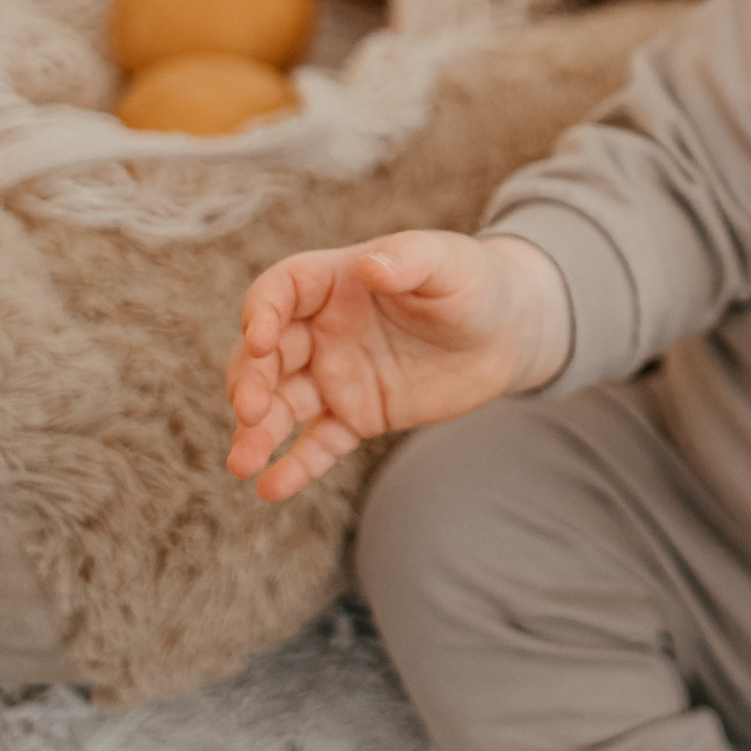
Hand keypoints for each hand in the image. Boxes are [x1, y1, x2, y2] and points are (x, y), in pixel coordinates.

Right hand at [225, 230, 568, 501]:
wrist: (508, 332)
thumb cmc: (473, 283)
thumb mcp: (447, 263)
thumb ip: (409, 260)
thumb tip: (371, 265)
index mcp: (334, 281)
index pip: (278, 292)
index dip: (261, 313)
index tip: (260, 340)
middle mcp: (322, 329)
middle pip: (266, 356)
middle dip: (250, 382)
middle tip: (250, 411)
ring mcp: (337, 376)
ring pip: (283, 405)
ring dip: (258, 432)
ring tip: (242, 464)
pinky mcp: (357, 415)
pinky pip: (319, 443)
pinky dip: (296, 466)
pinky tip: (271, 489)